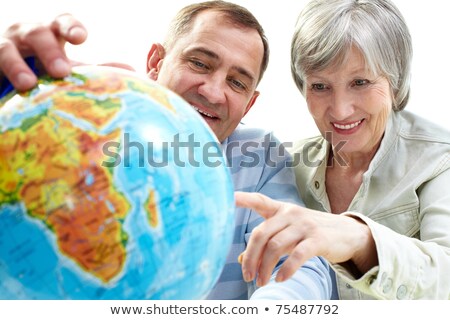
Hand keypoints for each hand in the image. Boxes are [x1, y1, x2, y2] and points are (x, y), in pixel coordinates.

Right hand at [0, 13, 86, 90]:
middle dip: (50, 51)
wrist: (13, 77)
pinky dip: (2, 73)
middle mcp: (26, 33)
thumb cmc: (47, 71)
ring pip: (6, 50)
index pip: (62, 23)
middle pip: (38, 34)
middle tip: (62, 71)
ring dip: (16, 66)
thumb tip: (122, 70)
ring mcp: (4, 45)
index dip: (71, 27)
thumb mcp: (67, 68)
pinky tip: (9, 88)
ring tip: (28, 83)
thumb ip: (90, 70)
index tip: (79, 38)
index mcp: (51, 32)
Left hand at [235, 191, 377, 285]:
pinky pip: (297, 256)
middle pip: (261, 233)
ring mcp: (305, 225)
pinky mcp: (318, 239)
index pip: (259, 200)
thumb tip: (242, 259)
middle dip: (251, 257)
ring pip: (276, 247)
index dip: (243, 199)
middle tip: (247, 276)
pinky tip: (279, 279)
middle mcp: (291, 213)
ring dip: (265, 268)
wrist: (347, 233)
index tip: (228, 197)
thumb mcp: (287, 233)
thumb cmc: (309, 233)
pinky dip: (286, 270)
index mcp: (280, 209)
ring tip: (261, 282)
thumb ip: (266, 242)